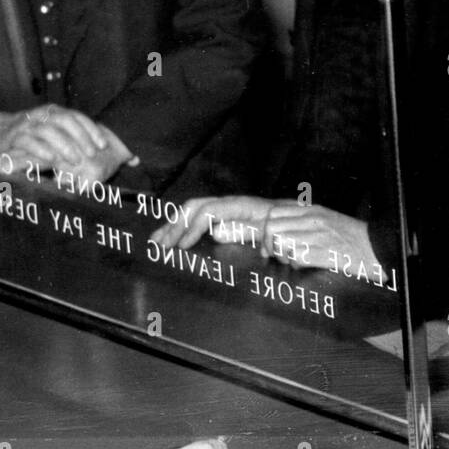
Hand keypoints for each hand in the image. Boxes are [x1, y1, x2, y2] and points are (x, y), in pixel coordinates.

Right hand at [0, 106, 137, 178]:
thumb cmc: (31, 134)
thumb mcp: (52, 131)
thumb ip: (75, 137)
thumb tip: (113, 151)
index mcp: (54, 111)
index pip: (77, 117)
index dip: (91, 129)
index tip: (102, 145)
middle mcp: (42, 114)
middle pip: (65, 121)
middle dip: (80, 137)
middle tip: (91, 154)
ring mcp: (28, 124)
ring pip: (48, 131)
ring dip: (64, 145)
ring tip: (75, 160)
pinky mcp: (14, 136)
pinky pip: (29, 142)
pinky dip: (41, 150)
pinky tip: (52, 159)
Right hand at [150, 195, 274, 250]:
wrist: (292, 216)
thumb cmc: (280, 225)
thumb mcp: (268, 230)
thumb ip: (244, 231)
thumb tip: (216, 232)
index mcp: (239, 205)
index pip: (209, 211)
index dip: (193, 227)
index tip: (181, 246)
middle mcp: (228, 202)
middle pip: (195, 207)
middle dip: (176, 226)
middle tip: (161, 246)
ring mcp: (224, 206)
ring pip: (191, 209)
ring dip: (173, 225)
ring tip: (156, 240)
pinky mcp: (222, 213)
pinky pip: (196, 215)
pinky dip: (180, 225)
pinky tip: (170, 235)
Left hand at [260, 203, 378, 273]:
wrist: (377, 246)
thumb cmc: (351, 236)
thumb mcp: (326, 219)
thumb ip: (301, 222)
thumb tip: (275, 236)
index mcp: (311, 210)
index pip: (273, 213)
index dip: (265, 230)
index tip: (268, 244)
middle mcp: (312, 220)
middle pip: (271, 228)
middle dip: (268, 244)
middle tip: (277, 255)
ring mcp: (319, 235)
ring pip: (280, 242)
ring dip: (281, 255)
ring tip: (291, 260)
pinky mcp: (325, 252)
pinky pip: (296, 257)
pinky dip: (294, 264)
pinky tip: (303, 265)